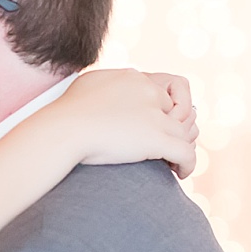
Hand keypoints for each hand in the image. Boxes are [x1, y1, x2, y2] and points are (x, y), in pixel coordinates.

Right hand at [56, 68, 198, 178]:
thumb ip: (101, 87)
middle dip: (176, 129)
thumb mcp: (85, 87)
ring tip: (174, 163)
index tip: (155, 128)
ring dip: (183, 148)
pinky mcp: (157, 139)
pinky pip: (186, 153)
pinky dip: (188, 165)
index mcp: (132, 78)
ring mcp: (154, 116)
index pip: (160, 94)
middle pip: (178, 111)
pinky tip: (180, 173)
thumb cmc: (64, 115)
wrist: (62, 130)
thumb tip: (102, 92)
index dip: (160, 114)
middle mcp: (148, 92)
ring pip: (185, 134)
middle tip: (169, 147)